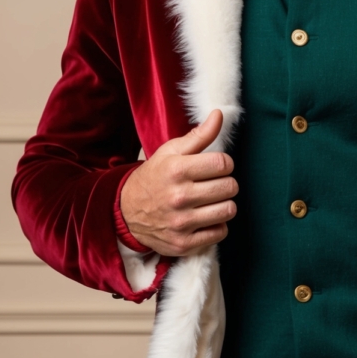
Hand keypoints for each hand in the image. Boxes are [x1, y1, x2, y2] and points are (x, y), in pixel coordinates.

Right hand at [119, 110, 237, 256]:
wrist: (126, 211)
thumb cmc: (155, 177)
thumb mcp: (171, 152)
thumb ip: (199, 135)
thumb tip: (220, 114)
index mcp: (177, 170)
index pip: (223, 163)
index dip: (224, 163)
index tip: (216, 167)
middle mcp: (179, 197)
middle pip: (230, 187)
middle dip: (226, 183)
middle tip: (213, 184)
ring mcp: (182, 223)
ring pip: (229, 210)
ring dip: (224, 204)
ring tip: (211, 201)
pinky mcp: (184, 243)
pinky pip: (220, 233)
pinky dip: (217, 225)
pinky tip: (205, 218)